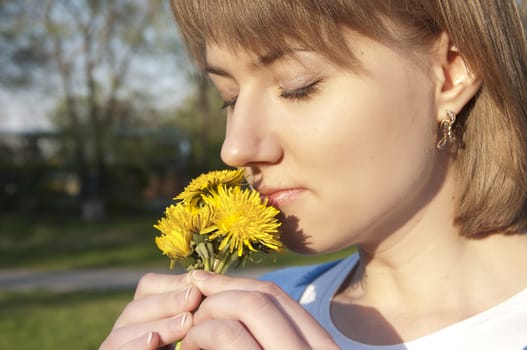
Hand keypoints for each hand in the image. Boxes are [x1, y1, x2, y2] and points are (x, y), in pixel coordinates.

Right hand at [99, 272, 200, 348]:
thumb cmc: (188, 349)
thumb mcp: (187, 329)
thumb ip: (189, 308)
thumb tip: (205, 279)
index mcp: (141, 315)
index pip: (147, 288)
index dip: (171, 284)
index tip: (198, 285)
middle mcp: (123, 330)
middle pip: (136, 309)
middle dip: (168, 302)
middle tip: (195, 298)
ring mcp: (114, 348)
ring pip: (123, 333)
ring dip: (158, 325)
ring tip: (185, 322)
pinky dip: (135, 347)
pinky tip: (152, 342)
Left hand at [180, 270, 337, 349]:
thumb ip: (266, 338)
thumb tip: (225, 307)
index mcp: (319, 348)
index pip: (279, 299)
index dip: (238, 283)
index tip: (204, 281)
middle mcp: (317, 349)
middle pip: (266, 296)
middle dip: (222, 289)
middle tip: (191, 300)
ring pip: (251, 307)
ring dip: (211, 311)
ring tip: (189, 332)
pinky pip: (230, 335)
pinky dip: (201, 334)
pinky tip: (189, 348)